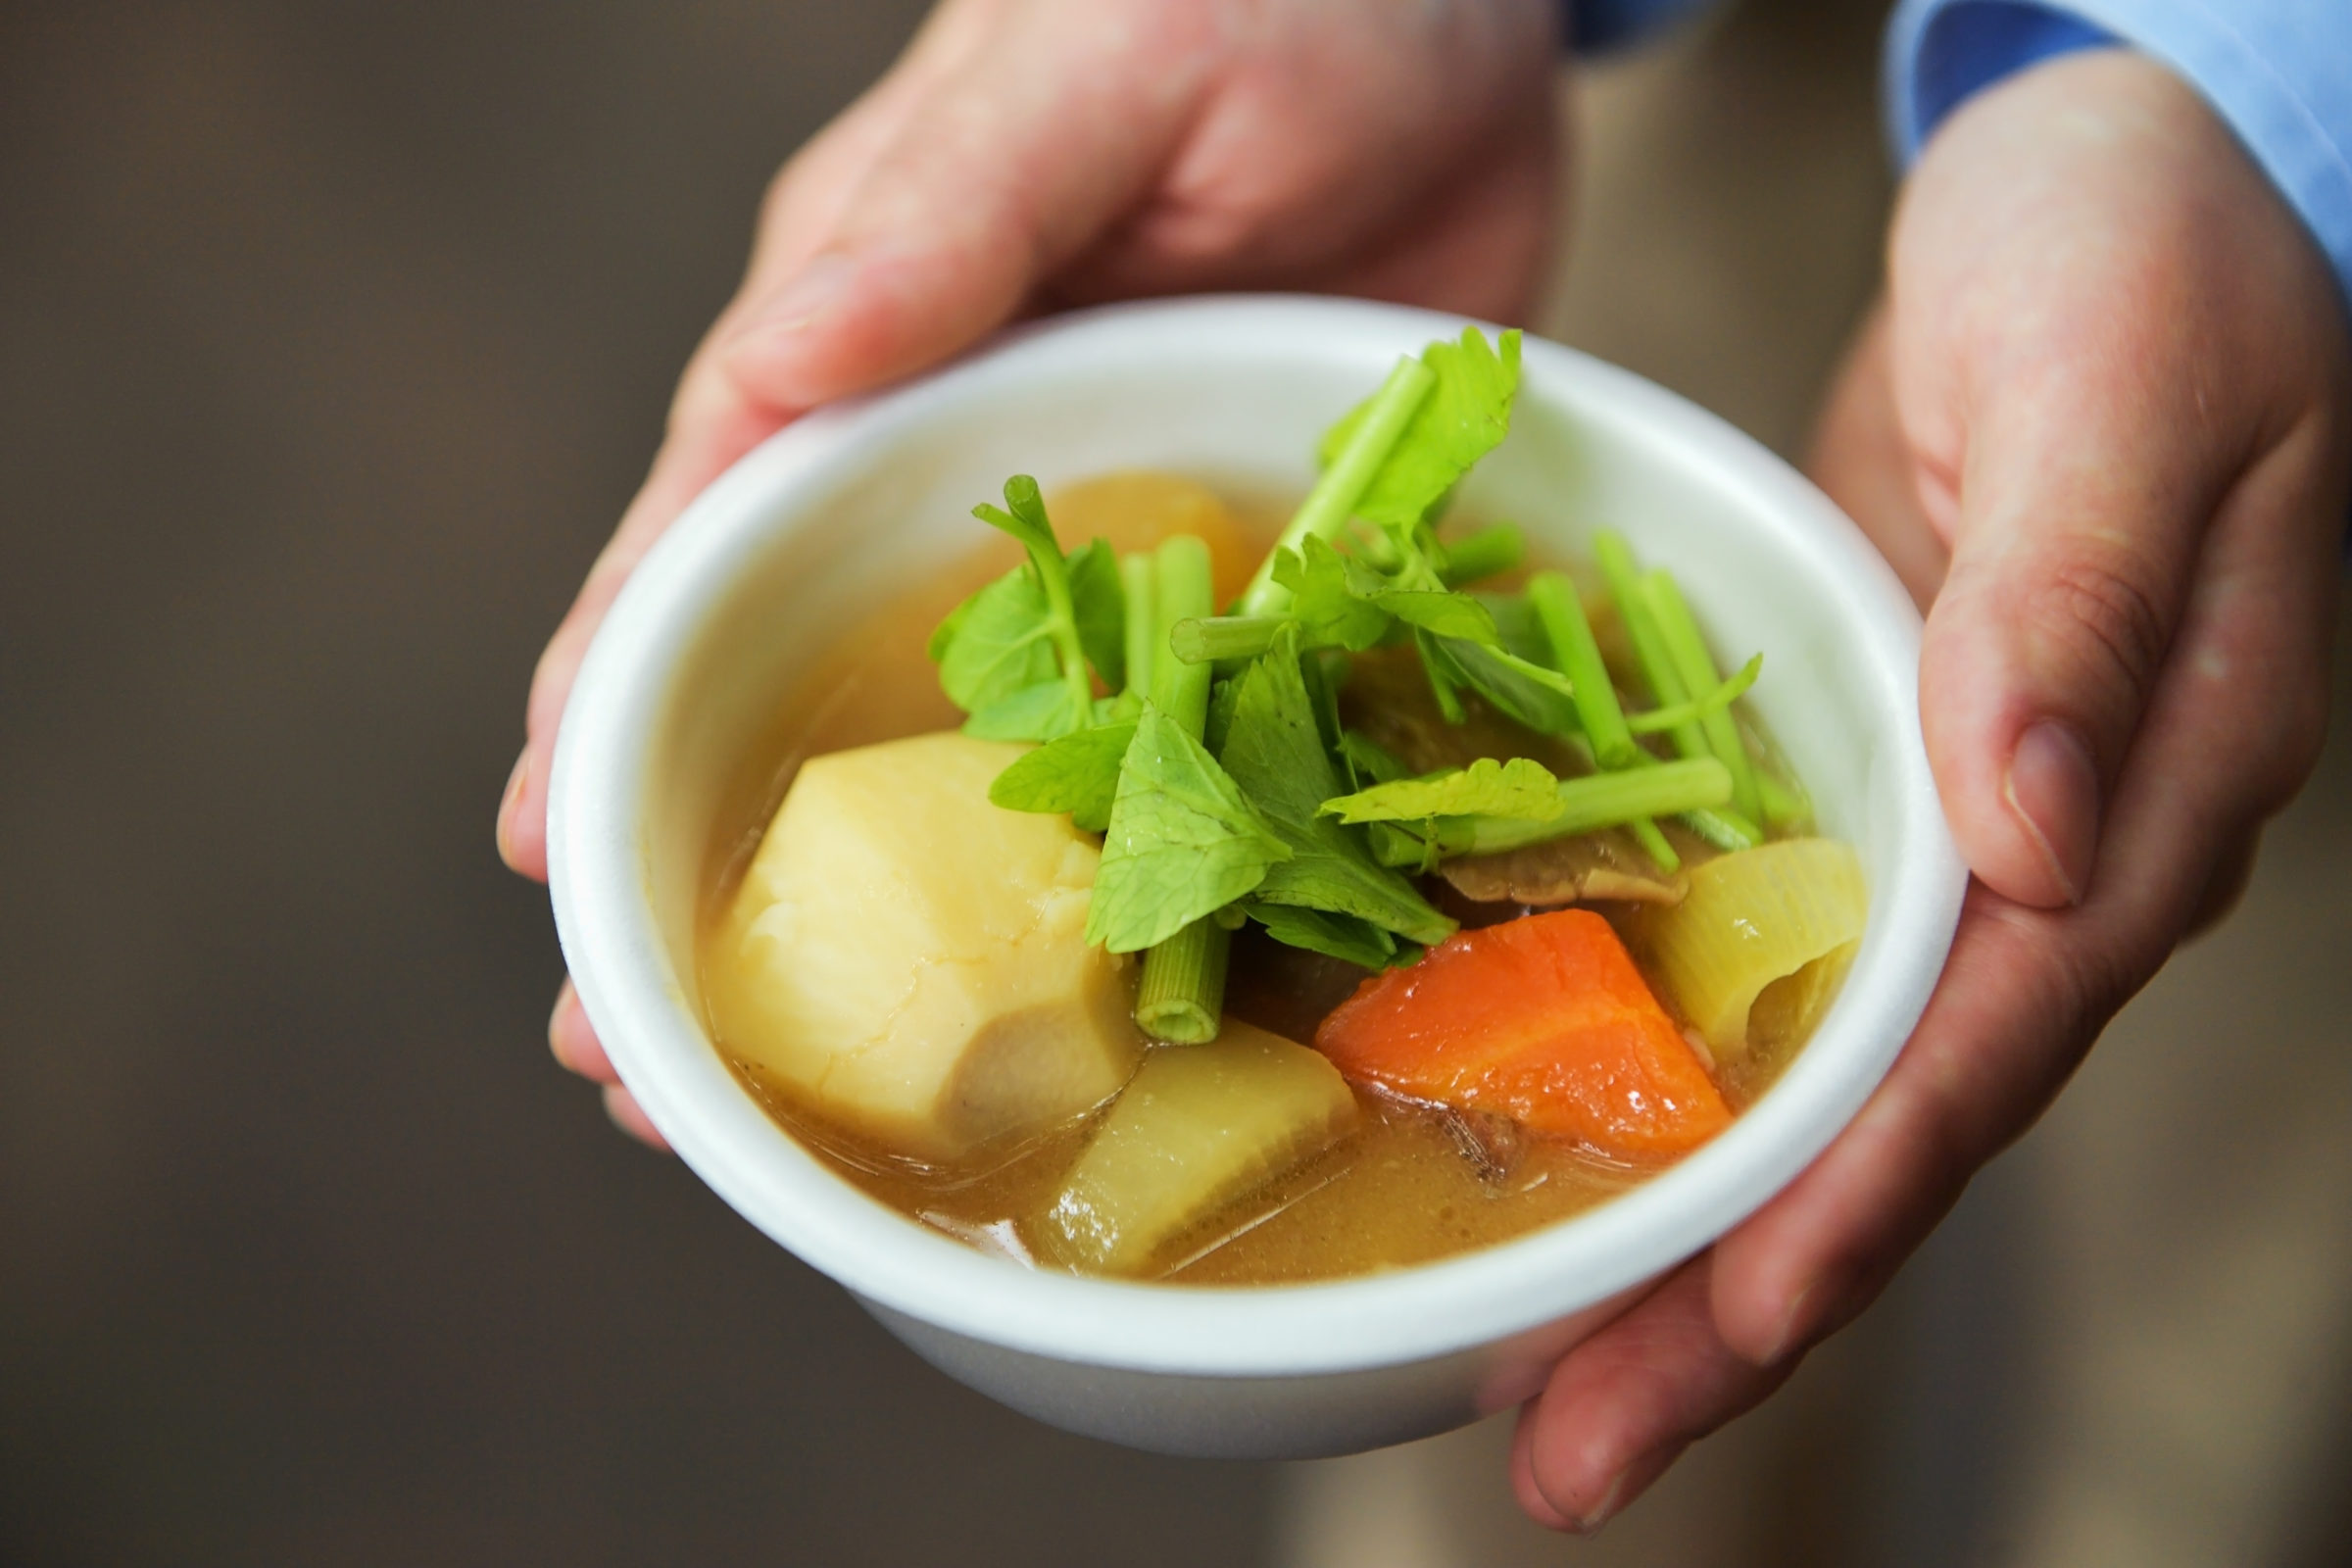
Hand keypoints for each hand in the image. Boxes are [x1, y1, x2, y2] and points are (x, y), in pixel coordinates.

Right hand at [501, 0, 1563, 1137]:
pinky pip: (1186, 734)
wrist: (1466, 2)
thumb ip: (936, 224)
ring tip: (856, 1081)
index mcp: (869, 338)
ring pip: (984, 745)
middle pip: (802, 681)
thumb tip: (774, 374)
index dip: (610, 702)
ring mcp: (1107, 535)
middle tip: (643, 1066)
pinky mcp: (1245, 569)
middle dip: (717, 860)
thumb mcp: (1083, 81)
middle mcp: (960, 464)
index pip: (699, 540)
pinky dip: (1151, 854)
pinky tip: (1143, 983)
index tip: (549, 869)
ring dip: (924, 908)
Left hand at [1512, 50, 2349, 1528]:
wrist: (2111, 173)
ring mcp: (1946, 826)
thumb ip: (2073, 604)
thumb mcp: (2115, 392)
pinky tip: (1561, 1133)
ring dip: (1681, 1227)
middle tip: (1564, 1455)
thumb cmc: (2141, 255)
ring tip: (1537, 1369)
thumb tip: (2017, 826)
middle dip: (1729, 1302)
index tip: (1710, 1333)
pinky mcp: (1852, 767)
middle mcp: (2043, 858)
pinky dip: (1664, 1066)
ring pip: (1807, 1077)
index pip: (1972, 1058)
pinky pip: (1756, 959)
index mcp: (2131, 802)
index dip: (1840, 1210)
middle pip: (1877, 1130)